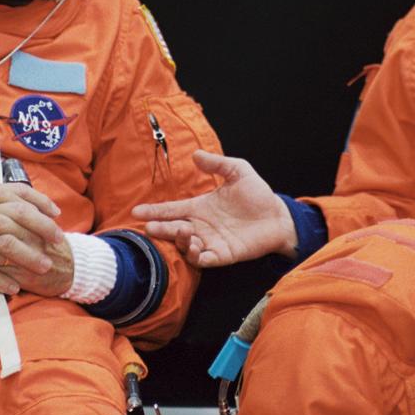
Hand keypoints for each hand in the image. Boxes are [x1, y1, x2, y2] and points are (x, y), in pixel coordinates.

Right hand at [0, 184, 64, 294]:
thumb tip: (11, 206)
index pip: (16, 192)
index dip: (39, 201)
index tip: (55, 212)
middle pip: (16, 216)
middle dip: (40, 229)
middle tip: (56, 242)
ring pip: (2, 244)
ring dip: (26, 257)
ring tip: (42, 269)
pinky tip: (13, 287)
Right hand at [131, 151, 295, 266]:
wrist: (278, 216)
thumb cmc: (257, 194)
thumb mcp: (238, 171)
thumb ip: (217, 164)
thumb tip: (195, 155)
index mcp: (200, 207)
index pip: (172, 209)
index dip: (155, 211)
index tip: (137, 212)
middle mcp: (201, 225)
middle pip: (174, 229)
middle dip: (161, 229)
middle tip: (150, 228)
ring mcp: (211, 241)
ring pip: (186, 246)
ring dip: (180, 241)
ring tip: (181, 232)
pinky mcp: (223, 255)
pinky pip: (205, 259)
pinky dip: (197, 256)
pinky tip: (195, 248)